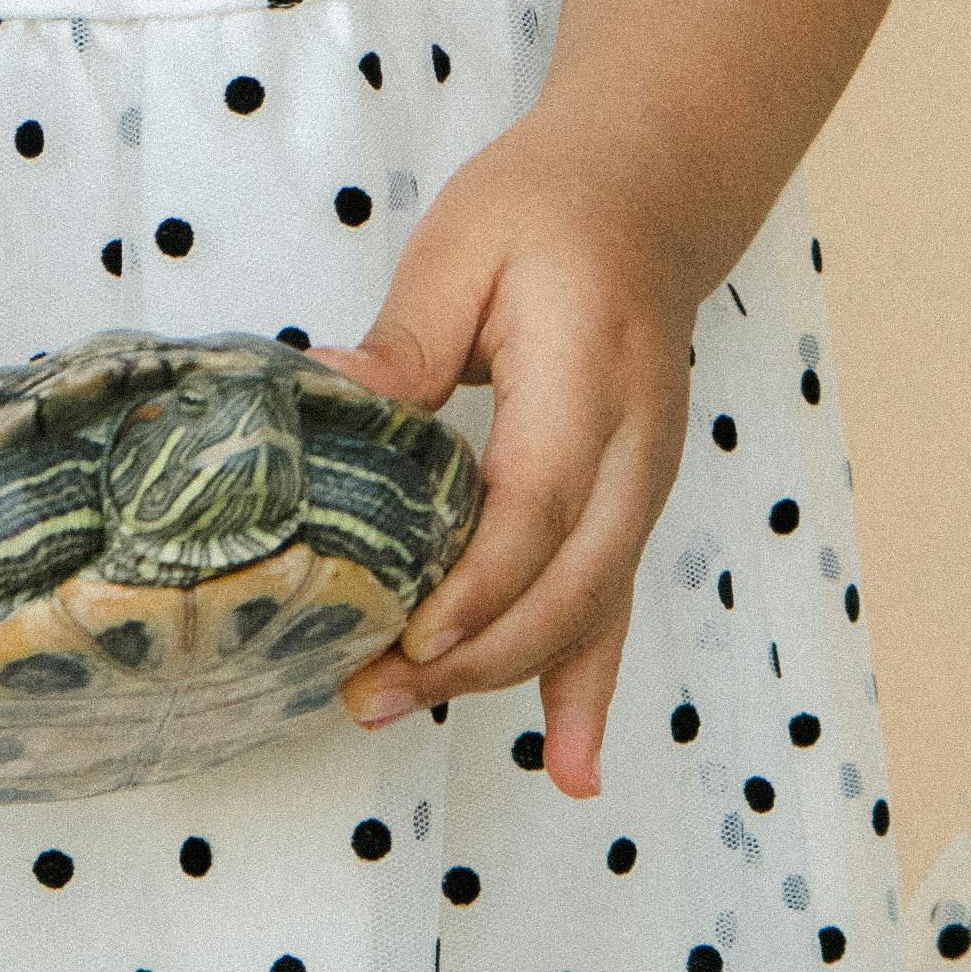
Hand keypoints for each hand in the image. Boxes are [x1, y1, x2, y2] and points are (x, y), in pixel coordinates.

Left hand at [318, 117, 701, 794]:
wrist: (644, 200)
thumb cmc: (545, 212)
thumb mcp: (462, 247)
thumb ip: (405, 336)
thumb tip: (326, 390)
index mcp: (589, 373)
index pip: (539, 504)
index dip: (476, 584)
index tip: (407, 635)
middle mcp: (635, 446)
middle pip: (569, 581)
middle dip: (472, 655)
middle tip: (366, 691)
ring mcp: (642, 486)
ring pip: (589, 608)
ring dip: (503, 678)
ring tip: (399, 713)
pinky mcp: (630, 508)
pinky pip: (613, 610)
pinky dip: (590, 693)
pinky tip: (573, 771)